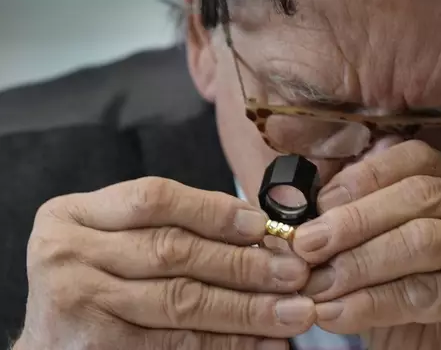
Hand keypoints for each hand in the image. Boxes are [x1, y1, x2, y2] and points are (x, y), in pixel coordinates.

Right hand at [17, 177, 313, 349]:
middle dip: (243, 264)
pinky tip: (265, 342)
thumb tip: (259, 229)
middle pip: (173, 252)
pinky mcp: (99, 349)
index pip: (155, 199)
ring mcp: (80, 305)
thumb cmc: (99, 279)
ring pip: (182, 302)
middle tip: (294, 272)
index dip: (214, 211)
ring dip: (247, 309)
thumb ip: (176, 225)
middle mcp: (70, 256)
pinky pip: (178, 344)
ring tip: (294, 311)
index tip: (262, 225)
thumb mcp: (119, 238)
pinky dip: (229, 344)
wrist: (53, 342)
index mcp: (76, 216)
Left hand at [292, 141, 440, 349]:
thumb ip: (360, 229)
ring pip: (420, 239)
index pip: (414, 159)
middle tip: (305, 244)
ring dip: (357, 261)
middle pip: (417, 194)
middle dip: (353, 219)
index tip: (318, 204)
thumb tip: (308, 211)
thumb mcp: (385, 259)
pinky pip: (424, 291)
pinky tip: (336, 314)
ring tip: (316, 283)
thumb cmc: (421, 310)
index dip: (364, 177)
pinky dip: (372, 302)